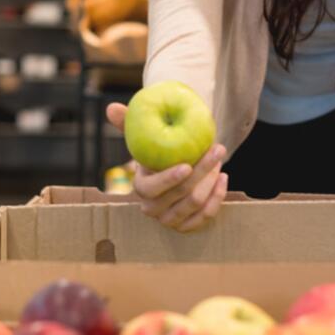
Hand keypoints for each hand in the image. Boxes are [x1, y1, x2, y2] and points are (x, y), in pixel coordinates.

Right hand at [106, 103, 228, 232]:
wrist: (174, 170)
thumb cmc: (157, 150)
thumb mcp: (143, 136)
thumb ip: (127, 122)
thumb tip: (111, 107)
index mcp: (140, 188)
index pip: (152, 188)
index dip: (169, 179)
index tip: (187, 165)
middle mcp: (153, 208)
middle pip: (181, 195)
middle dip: (202, 171)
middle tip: (217, 149)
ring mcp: (170, 220)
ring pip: (196, 204)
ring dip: (212, 180)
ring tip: (219, 159)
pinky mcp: (187, 226)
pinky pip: (206, 215)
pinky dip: (218, 196)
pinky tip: (223, 177)